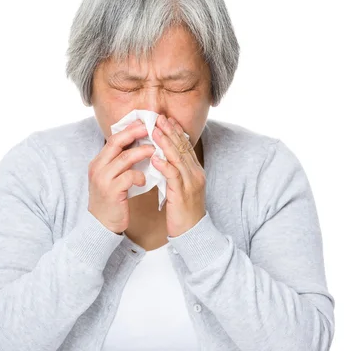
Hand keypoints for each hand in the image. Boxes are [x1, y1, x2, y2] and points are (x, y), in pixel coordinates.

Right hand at [88, 120, 154, 233]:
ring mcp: (103, 179)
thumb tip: (138, 147)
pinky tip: (145, 179)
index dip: (129, 129)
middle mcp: (98, 168)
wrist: (101, 225)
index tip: (143, 123)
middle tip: (151, 128)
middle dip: (135, 133)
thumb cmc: (111, 201)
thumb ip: (120, 164)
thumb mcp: (111, 179)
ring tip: (155, 150)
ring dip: (142, 152)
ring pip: (124, 158)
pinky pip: (129, 177)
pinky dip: (140, 175)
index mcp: (98, 162)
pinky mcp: (112, 192)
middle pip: (116, 143)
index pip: (113, 139)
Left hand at [151, 115, 205, 236]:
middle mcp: (195, 174)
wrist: (193, 232)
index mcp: (195, 171)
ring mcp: (191, 183)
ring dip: (166, 143)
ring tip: (154, 130)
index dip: (176, 132)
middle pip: (183, 148)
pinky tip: (155, 157)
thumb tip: (162, 158)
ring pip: (178, 158)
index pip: (186, 147)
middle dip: (170, 131)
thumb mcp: (181, 188)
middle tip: (159, 117)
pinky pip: (173, 176)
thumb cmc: (184, 211)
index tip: (166, 119)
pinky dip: (164, 165)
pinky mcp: (183, 194)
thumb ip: (175, 172)